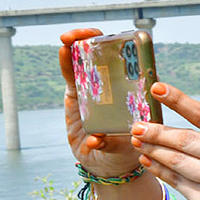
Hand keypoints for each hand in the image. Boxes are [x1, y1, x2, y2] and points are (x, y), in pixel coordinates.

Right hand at [58, 27, 142, 176]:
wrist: (108, 163)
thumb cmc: (124, 154)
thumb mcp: (121, 151)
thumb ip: (110, 145)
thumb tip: (96, 139)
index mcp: (135, 95)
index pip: (133, 64)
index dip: (126, 47)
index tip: (119, 42)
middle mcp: (117, 87)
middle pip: (108, 55)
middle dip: (95, 40)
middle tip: (82, 36)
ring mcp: (97, 89)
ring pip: (87, 61)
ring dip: (77, 45)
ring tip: (67, 39)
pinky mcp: (79, 95)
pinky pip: (73, 74)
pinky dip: (67, 62)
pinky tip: (63, 51)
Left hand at [130, 82, 199, 199]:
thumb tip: (176, 127)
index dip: (180, 100)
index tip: (157, 88)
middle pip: (188, 138)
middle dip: (158, 130)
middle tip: (137, 124)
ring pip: (178, 159)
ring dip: (153, 149)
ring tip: (138, 141)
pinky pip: (176, 181)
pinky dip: (159, 170)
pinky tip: (147, 161)